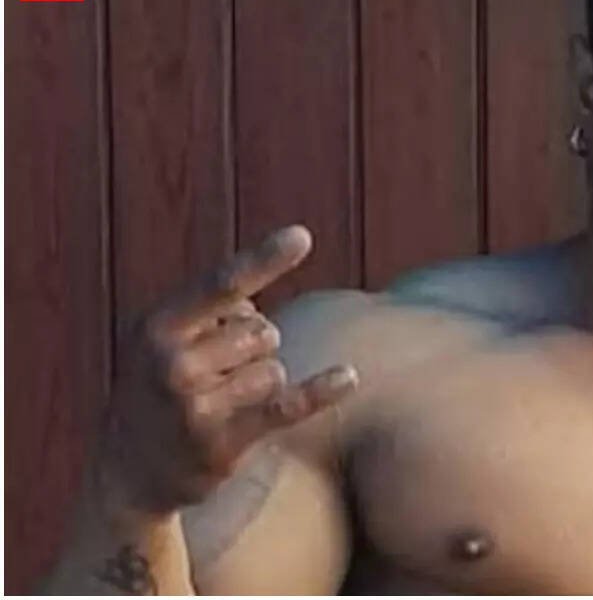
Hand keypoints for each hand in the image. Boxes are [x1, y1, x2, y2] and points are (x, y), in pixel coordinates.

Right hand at [100, 225, 358, 513]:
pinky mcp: (221, 443)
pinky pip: (284, 406)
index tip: (303, 236)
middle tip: (212, 378)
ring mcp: (194, 405)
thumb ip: (213, 314)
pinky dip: (319, 392)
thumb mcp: (166, 340)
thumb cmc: (160, 389)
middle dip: (252, 350)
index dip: (264, 259)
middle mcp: (173, 363)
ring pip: (274, 369)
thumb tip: (265, 316)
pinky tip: (349, 377)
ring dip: (261, 384)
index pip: (223, 285)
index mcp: (158, 326)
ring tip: (220, 404)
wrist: (127, 473)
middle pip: (262, 332)